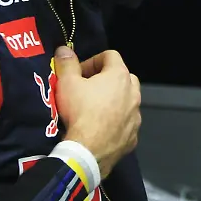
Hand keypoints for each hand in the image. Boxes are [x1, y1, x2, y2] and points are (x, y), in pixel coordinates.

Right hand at [52, 46, 141, 177]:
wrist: (88, 151)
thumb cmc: (79, 111)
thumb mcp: (66, 83)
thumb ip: (66, 63)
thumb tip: (64, 49)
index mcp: (119, 76)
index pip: (110, 55)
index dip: (92, 61)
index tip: (79, 73)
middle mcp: (133, 93)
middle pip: (122, 77)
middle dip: (105, 79)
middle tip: (86, 90)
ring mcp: (136, 116)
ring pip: (127, 101)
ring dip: (113, 101)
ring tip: (93, 110)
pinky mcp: (133, 136)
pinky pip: (126, 123)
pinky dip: (116, 122)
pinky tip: (100, 129)